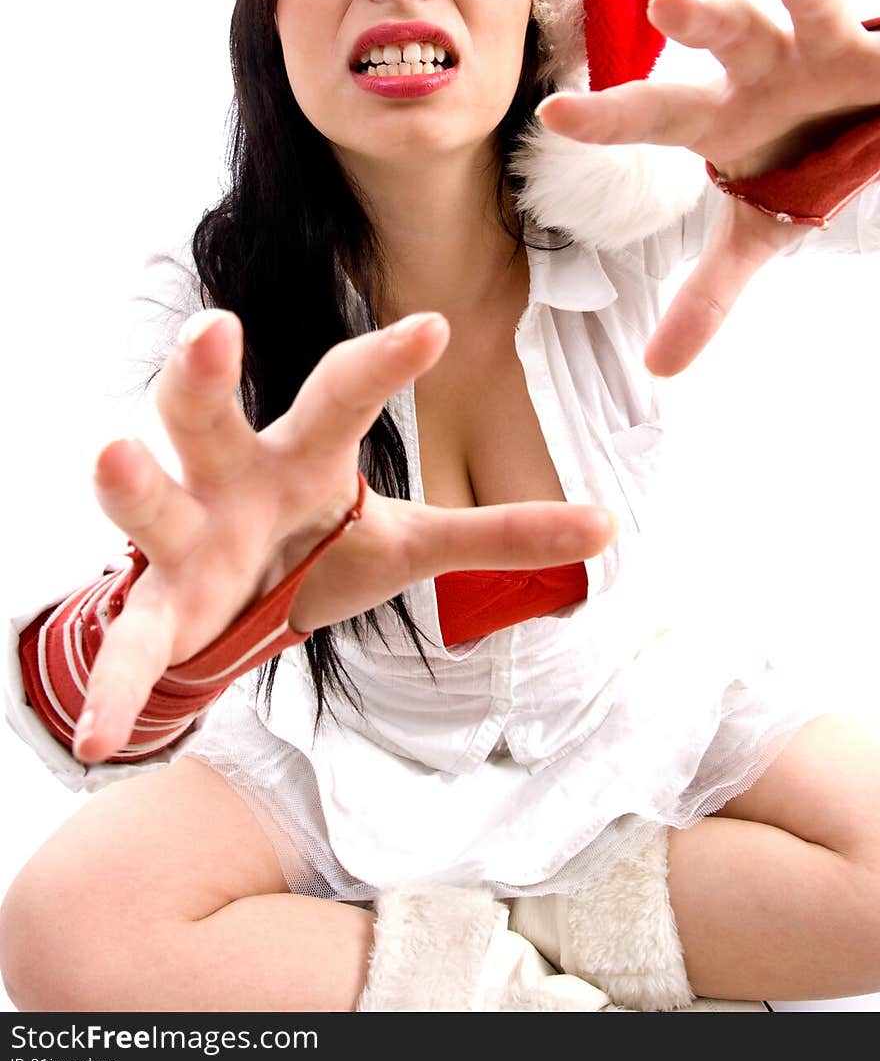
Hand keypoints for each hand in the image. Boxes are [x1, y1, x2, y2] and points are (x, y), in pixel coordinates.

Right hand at [77, 309, 618, 762]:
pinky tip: (100, 733)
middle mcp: (235, 478)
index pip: (341, 394)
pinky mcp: (159, 611)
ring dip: (133, 484)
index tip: (436, 328)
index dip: (384, 362)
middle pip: (211, 415)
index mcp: (304, 456)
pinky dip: (116, 683)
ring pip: (151, 501)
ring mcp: (187, 539)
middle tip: (213, 329)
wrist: (234, 607)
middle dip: (203, 373)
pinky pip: (132, 644)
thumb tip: (611, 526)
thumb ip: (500, 534)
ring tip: (112, 455)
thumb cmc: (321, 549)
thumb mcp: (412, 542)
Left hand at [537, 0, 879, 374]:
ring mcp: (820, 47)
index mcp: (720, 115)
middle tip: (667, 5)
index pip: (652, 114)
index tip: (554, 114)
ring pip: (802, 10)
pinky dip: (872, 19)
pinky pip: (872, 24)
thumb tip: (658, 370)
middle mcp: (760, 69)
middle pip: (722, 36)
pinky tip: (866, 3)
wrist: (869, 125)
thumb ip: (708, 294)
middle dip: (698, 18)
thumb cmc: (800, 163)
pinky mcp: (877, 48)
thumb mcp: (757, 232)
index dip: (607, 117)